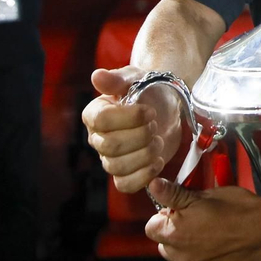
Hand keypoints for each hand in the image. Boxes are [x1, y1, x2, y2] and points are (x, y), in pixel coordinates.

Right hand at [83, 67, 182, 193]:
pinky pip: (125, 185)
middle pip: (111, 146)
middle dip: (140, 136)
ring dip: (145, 154)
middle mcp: (97, 138)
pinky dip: (144, 176)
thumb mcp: (135, 78)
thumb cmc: (147, 89)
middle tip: (155, 125)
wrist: (165, 106)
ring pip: (118, 167)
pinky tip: (158, 161)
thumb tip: (97, 76)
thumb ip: (117, 79)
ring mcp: (110, 158)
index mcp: (95, 114)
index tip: (149, 111)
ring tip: (158, 140)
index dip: (129, 118)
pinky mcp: (126, 173)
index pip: (101, 121)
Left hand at [145, 180, 260, 260]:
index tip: (182, 212)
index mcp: (174, 232)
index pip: (151, 227)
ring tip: (207, 244)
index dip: (166, 217)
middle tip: (198, 225)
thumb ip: (175, 194)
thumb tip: (152, 185)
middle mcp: (180, 257)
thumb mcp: (205, 196)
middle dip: (175, 236)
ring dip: (186, 256)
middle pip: (164, 247)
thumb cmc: (238, 208)